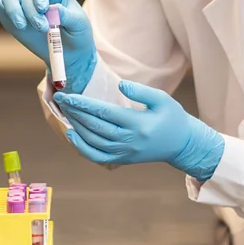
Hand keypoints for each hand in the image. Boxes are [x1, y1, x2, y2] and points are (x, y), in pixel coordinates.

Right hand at [0, 0, 96, 93]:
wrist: (70, 53)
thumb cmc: (78, 34)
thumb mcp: (80, 25)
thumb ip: (68, 16)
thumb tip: (54, 9)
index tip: (44, 9)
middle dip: (31, 12)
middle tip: (42, 28)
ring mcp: (22, 6)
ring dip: (13, 11)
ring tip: (22, 25)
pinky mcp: (12, 19)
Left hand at [54, 80, 224, 181]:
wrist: (182, 145)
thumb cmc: (172, 118)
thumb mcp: (162, 99)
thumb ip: (141, 91)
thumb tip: (120, 84)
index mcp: (138, 124)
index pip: (105, 113)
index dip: (84, 104)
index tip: (68, 95)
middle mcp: (129, 141)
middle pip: (95, 127)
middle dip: (75, 112)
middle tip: (61, 99)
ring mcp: (125, 153)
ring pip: (93, 142)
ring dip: (76, 126)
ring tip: (65, 111)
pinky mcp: (123, 160)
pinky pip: (97, 157)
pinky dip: (82, 148)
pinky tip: (72, 134)